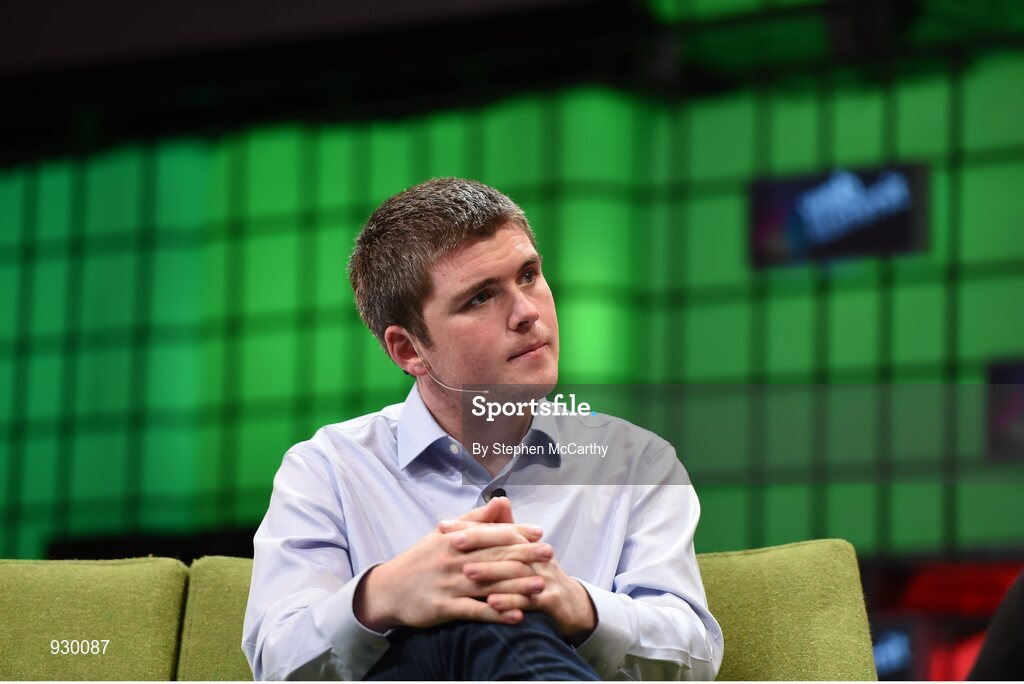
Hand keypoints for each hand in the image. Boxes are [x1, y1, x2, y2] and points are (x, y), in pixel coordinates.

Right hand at [354, 499, 550, 631]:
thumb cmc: (421, 559)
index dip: (515, 532)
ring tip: (541, 586)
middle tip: (549, 554)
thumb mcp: (443, 534)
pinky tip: (517, 617)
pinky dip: (497, 614)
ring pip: (488, 584)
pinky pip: (475, 611)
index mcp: (454, 539)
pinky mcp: (443, 608)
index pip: (489, 534)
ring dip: (517, 586)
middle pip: (493, 556)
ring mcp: (448, 585)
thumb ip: (475, 519)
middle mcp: (452, 560)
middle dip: (523, 555)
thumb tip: (502, 500)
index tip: (539, 533)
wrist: (388, 589)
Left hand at [442, 517, 597, 643]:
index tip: (443, 526)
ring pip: (517, 571)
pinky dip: (510, 601)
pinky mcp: (551, 600)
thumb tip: (498, 501)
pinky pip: (529, 600)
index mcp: (526, 543)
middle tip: (452, 542)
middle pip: (507, 544)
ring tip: (468, 572)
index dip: (471, 526)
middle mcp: (536, 555)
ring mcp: (545, 577)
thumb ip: (506, 531)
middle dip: (479, 542)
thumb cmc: (539, 577)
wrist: (573, 607)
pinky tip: (491, 603)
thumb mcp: (523, 554)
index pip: (497, 528)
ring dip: (492, 572)